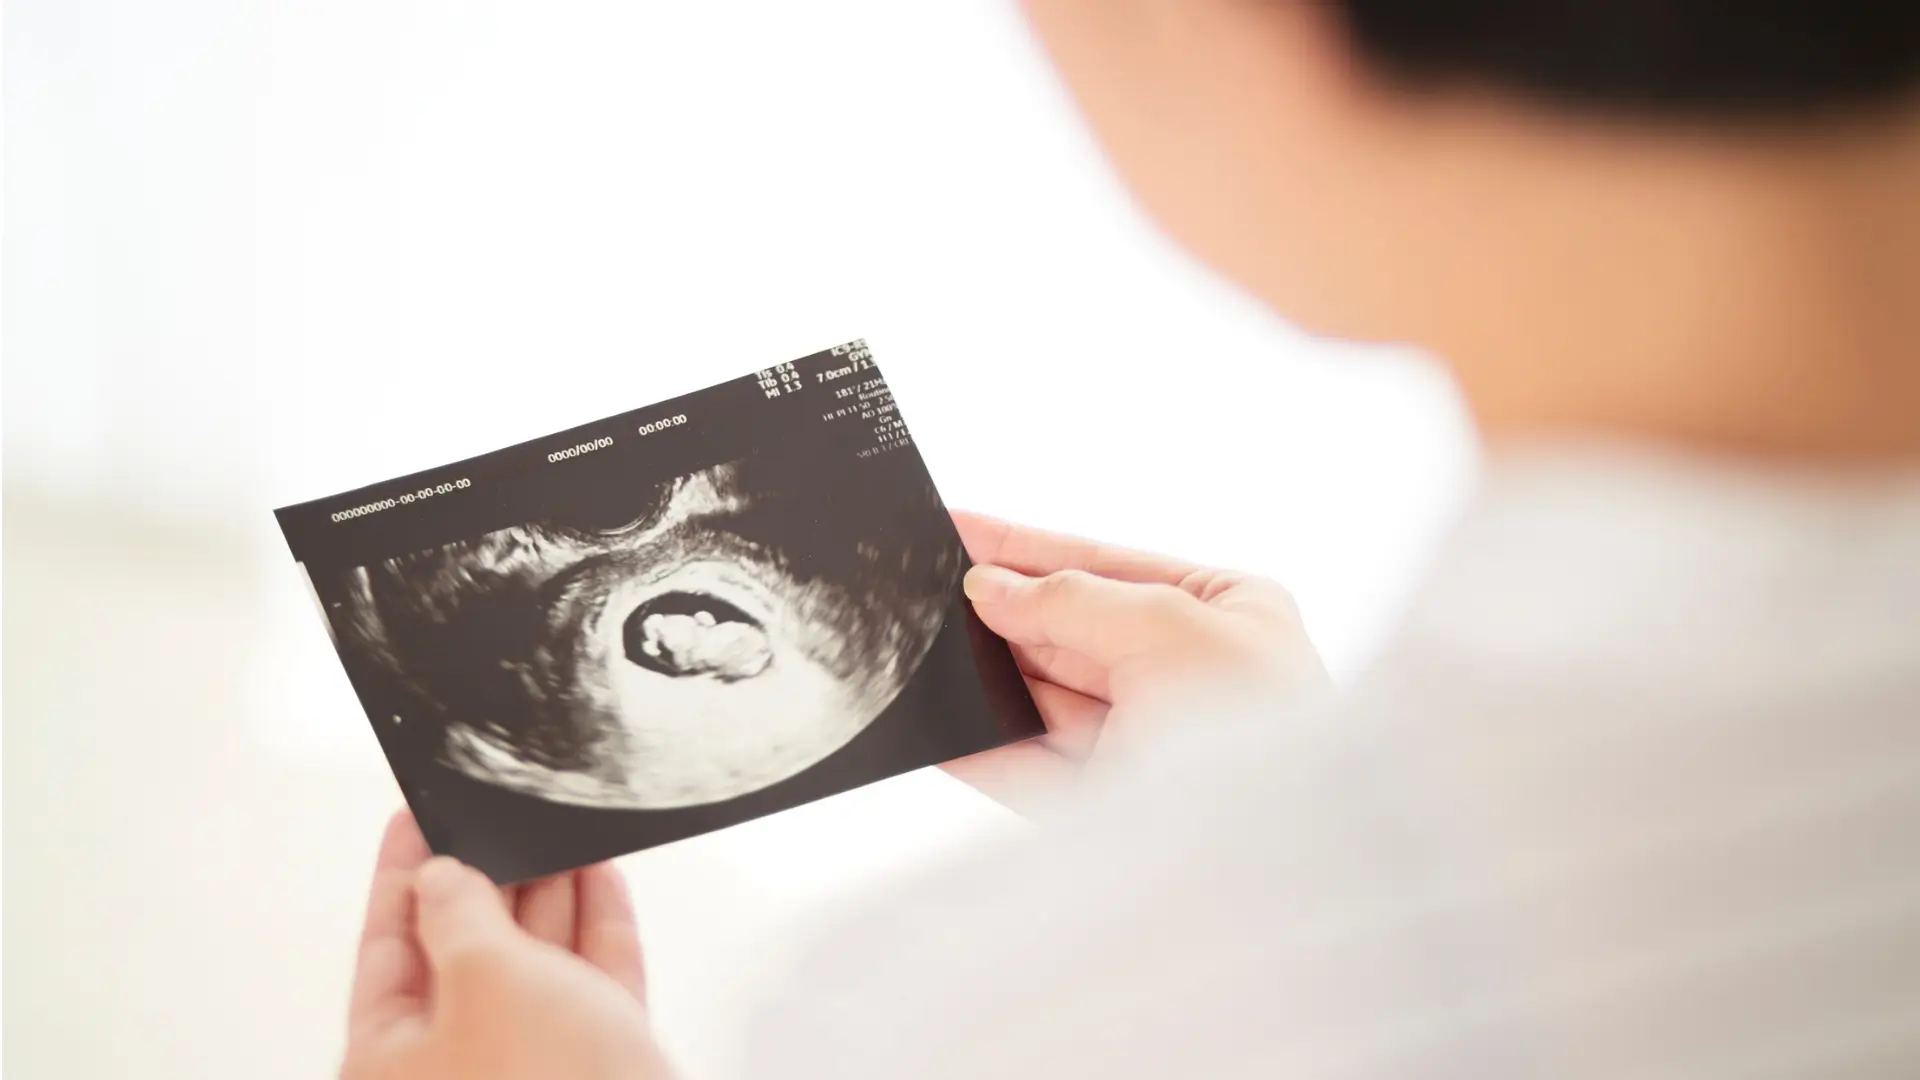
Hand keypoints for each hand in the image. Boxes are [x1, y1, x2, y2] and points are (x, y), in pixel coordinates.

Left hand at [341, 812, 673, 1079]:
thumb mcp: (484, 976)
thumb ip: (459, 912)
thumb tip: (444, 876)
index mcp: (390, 1062)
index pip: (385, 948)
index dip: (401, 875)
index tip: (414, 816)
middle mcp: (455, 1068)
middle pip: (462, 952)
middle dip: (488, 878)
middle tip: (499, 808)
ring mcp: (530, 1071)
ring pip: (534, 965)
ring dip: (550, 893)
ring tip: (559, 828)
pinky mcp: (598, 1070)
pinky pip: (591, 986)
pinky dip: (597, 930)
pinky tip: (601, 876)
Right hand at [942, 512, 1327, 811]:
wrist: (1280, 862)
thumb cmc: (1265, 729)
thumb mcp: (1168, 626)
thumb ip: (1069, 601)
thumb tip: (989, 588)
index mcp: (1226, 616)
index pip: (1106, 566)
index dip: (1027, 547)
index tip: (956, 525)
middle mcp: (1187, 679)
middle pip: (1068, 632)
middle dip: (997, 611)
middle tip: (916, 585)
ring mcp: (1147, 750)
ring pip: (1042, 701)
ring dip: (982, 677)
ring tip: (913, 645)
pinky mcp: (1109, 817)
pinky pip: (1028, 772)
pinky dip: (979, 749)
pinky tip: (934, 726)